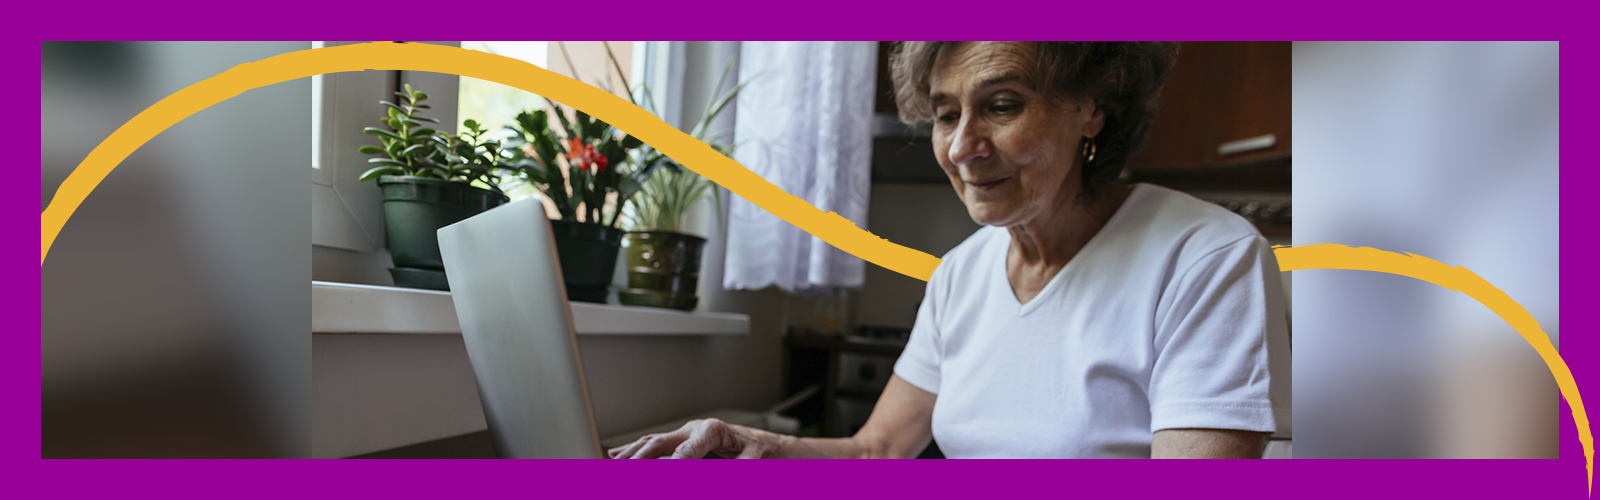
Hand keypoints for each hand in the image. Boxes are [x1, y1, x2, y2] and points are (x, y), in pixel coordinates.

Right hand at [607, 418, 776, 458]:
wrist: (753, 440)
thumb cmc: (753, 448)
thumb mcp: (753, 457)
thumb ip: (741, 465)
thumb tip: (733, 470)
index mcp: (712, 430)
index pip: (686, 450)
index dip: (675, 463)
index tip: (667, 470)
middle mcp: (693, 428)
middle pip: (660, 442)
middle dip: (640, 457)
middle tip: (626, 469)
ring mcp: (684, 432)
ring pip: (651, 442)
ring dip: (631, 453)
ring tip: (612, 463)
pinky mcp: (679, 438)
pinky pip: (653, 443)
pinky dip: (633, 449)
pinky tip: (616, 455)